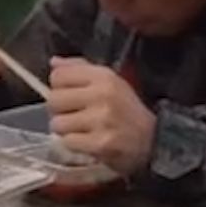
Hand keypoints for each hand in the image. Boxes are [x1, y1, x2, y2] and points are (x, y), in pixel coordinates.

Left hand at [47, 57, 156, 177]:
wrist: (151, 139)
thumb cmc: (125, 108)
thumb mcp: (108, 80)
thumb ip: (80, 68)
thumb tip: (54, 63)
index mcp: (103, 76)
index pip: (58, 75)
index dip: (59, 86)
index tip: (69, 94)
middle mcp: (102, 95)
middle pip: (54, 100)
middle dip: (59, 109)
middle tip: (73, 114)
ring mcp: (101, 120)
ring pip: (57, 124)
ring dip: (65, 129)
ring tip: (80, 129)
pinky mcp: (100, 144)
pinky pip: (68, 142)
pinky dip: (73, 144)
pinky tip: (86, 141)